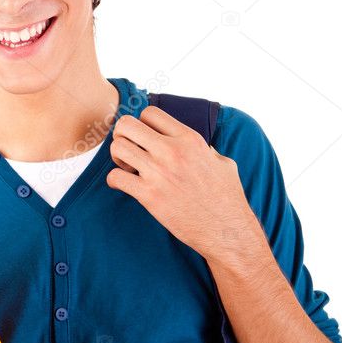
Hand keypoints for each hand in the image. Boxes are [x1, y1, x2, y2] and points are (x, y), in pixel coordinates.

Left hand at [105, 104, 261, 262]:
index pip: (150, 113)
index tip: (146, 138)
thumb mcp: (222, 162)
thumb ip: (204, 149)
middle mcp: (172, 151)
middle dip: (123, 136)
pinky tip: (126, 185)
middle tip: (131, 150)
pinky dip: (115, 181)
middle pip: (126, 125)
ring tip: (129, 168)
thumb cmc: (226, 197)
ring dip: (118, 157)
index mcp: (189, 139)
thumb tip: (197, 146)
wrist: (226, 229)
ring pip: (117, 147)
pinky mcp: (149, 195)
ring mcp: (158, 173)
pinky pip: (115, 177)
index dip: (143, 124)